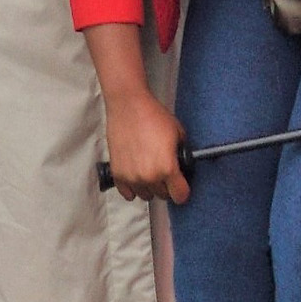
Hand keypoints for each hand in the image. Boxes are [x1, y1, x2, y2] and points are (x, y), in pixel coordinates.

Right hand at [102, 85, 189, 204]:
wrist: (128, 105)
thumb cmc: (154, 116)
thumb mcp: (178, 134)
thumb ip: (182, 155)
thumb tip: (182, 167)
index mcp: (167, 169)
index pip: (180, 196)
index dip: (183, 189)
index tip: (181, 184)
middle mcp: (149, 177)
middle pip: (163, 195)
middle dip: (166, 185)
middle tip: (164, 171)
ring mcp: (131, 177)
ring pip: (145, 195)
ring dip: (149, 187)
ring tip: (148, 171)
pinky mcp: (117, 173)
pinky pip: (127, 193)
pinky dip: (132, 187)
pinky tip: (136, 175)